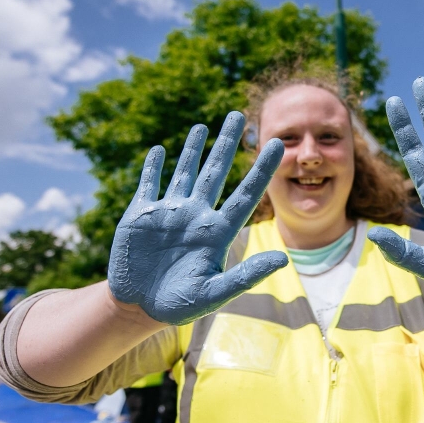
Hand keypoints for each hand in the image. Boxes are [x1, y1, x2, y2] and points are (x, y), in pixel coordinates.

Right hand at [108, 112, 287, 324]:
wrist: (138, 308)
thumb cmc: (179, 305)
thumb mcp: (215, 293)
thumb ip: (247, 275)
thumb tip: (285, 259)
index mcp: (217, 232)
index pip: (246, 193)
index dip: (262, 169)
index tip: (278, 143)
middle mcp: (196, 216)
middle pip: (215, 171)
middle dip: (227, 143)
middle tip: (239, 114)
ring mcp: (168, 212)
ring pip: (184, 172)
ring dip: (192, 149)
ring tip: (203, 126)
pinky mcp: (141, 215)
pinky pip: (148, 184)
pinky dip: (153, 167)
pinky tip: (160, 150)